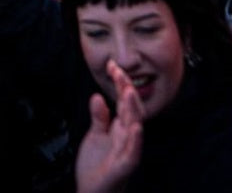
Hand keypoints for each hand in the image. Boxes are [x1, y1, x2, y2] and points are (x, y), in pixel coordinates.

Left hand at [75, 63, 144, 192]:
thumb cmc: (97, 167)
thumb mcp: (96, 136)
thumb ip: (99, 117)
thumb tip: (98, 96)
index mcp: (120, 129)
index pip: (124, 102)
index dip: (121, 84)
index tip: (113, 65)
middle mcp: (127, 138)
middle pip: (131, 110)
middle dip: (127, 90)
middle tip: (120, 72)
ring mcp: (127, 152)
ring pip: (135, 128)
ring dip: (133, 110)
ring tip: (129, 91)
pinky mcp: (123, 167)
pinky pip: (132, 153)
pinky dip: (135, 140)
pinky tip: (135, 128)